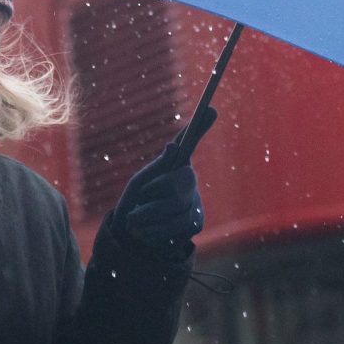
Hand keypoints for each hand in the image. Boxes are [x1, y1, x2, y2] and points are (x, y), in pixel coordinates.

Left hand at [111, 108, 215, 250]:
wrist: (133, 236)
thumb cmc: (136, 203)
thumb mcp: (140, 182)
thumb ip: (158, 168)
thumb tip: (173, 146)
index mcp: (175, 165)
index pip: (189, 142)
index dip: (201, 126)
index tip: (211, 108)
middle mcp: (190, 180)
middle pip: (180, 183)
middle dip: (154, 195)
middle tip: (138, 202)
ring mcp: (195, 201)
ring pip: (176, 208)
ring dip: (148, 216)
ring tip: (135, 220)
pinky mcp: (195, 224)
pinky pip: (177, 227)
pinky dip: (155, 231)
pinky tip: (146, 231)